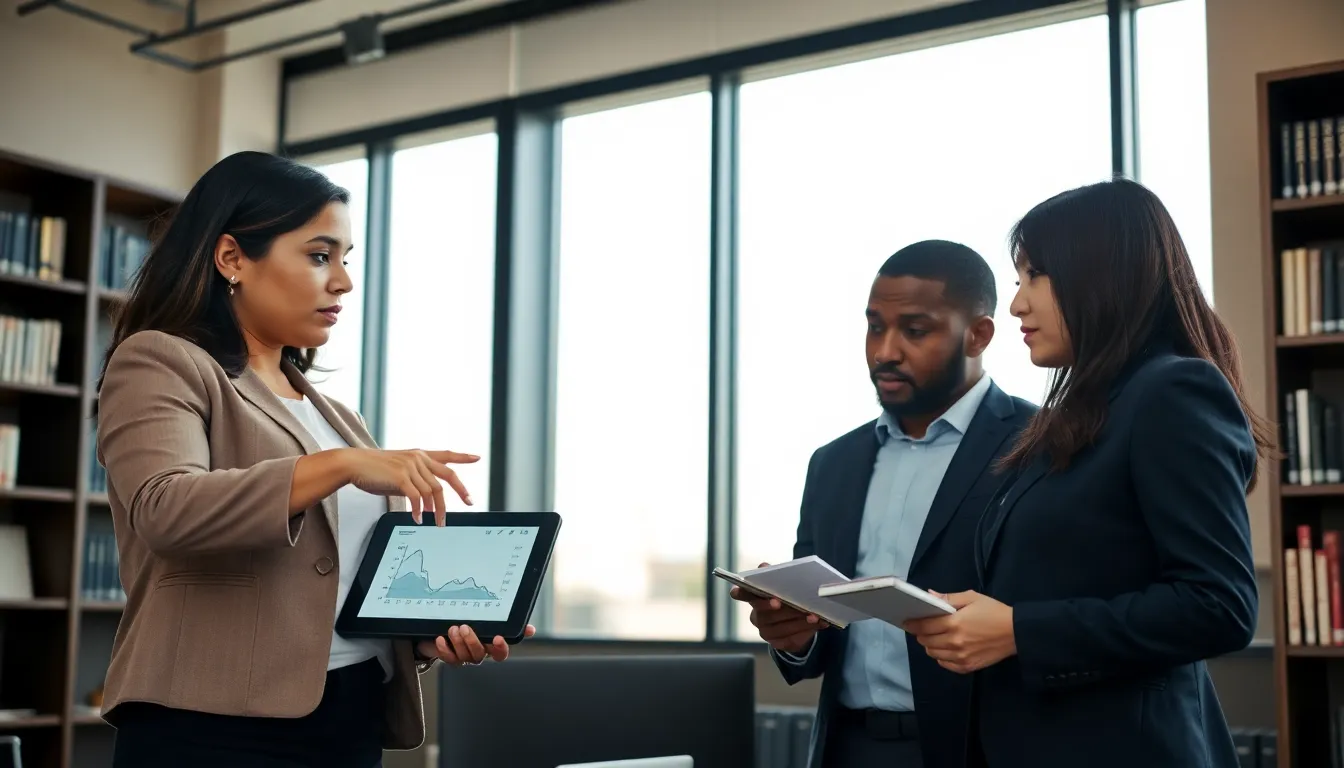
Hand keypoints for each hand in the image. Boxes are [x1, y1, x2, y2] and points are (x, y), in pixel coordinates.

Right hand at [342, 448, 478, 523]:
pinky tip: (418, 518)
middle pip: (447, 475)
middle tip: (469, 502)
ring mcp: (410, 466)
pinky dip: (419, 510)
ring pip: (433, 491)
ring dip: (436, 509)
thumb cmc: (374, 470)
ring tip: (436, 522)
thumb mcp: (399, 472)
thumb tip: (427, 501)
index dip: (463, 456)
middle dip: (461, 490)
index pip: (446, 455)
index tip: (477, 458)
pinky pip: (417, 497)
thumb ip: (415, 481)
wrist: (353, 464)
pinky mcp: (401, 476)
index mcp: (419, 455)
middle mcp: (418, 458)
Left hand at [416, 624, 536, 665]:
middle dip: (472, 642)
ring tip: (453, 628)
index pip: (501, 653)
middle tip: (465, 627)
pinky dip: (444, 649)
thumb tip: (530, 629)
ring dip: (458, 642)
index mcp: (491, 646)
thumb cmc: (474, 624)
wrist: (446, 630)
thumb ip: (509, 624)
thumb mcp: (491, 622)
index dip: (500, 648)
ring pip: (463, 656)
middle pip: (479, 654)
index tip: (497, 638)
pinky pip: (448, 658)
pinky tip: (441, 639)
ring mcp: (464, 657)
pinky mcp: (450, 657)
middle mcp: (479, 653)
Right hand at [729, 562, 828, 653]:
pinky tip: (820, 623)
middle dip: (779, 609)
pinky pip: (792, 639)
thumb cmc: (789, 596)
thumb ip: (774, 574)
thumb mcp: (784, 584)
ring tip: (815, 616)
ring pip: (781, 628)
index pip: (742, 594)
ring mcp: (766, 632)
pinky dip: (808, 631)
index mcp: (755, 597)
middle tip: (787, 604)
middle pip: (764, 613)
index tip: (739, 590)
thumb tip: (764, 566)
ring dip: (799, 621)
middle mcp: (756, 616)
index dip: (739, 592)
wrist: (799, 621)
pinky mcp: (778, 643)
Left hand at [904, 590, 1015, 674]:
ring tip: (935, 638)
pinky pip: (946, 664)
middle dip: (921, 634)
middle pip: (926, 641)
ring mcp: (961, 657)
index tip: (906, 621)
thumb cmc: (994, 611)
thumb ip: (949, 598)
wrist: (1017, 632)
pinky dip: (941, 657)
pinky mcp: (968, 667)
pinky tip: (946, 649)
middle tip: (924, 628)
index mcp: (954, 624)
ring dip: (930, 646)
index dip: (912, 624)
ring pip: (933, 654)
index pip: (924, 626)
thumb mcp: (972, 598)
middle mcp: (954, 643)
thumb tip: (929, 595)